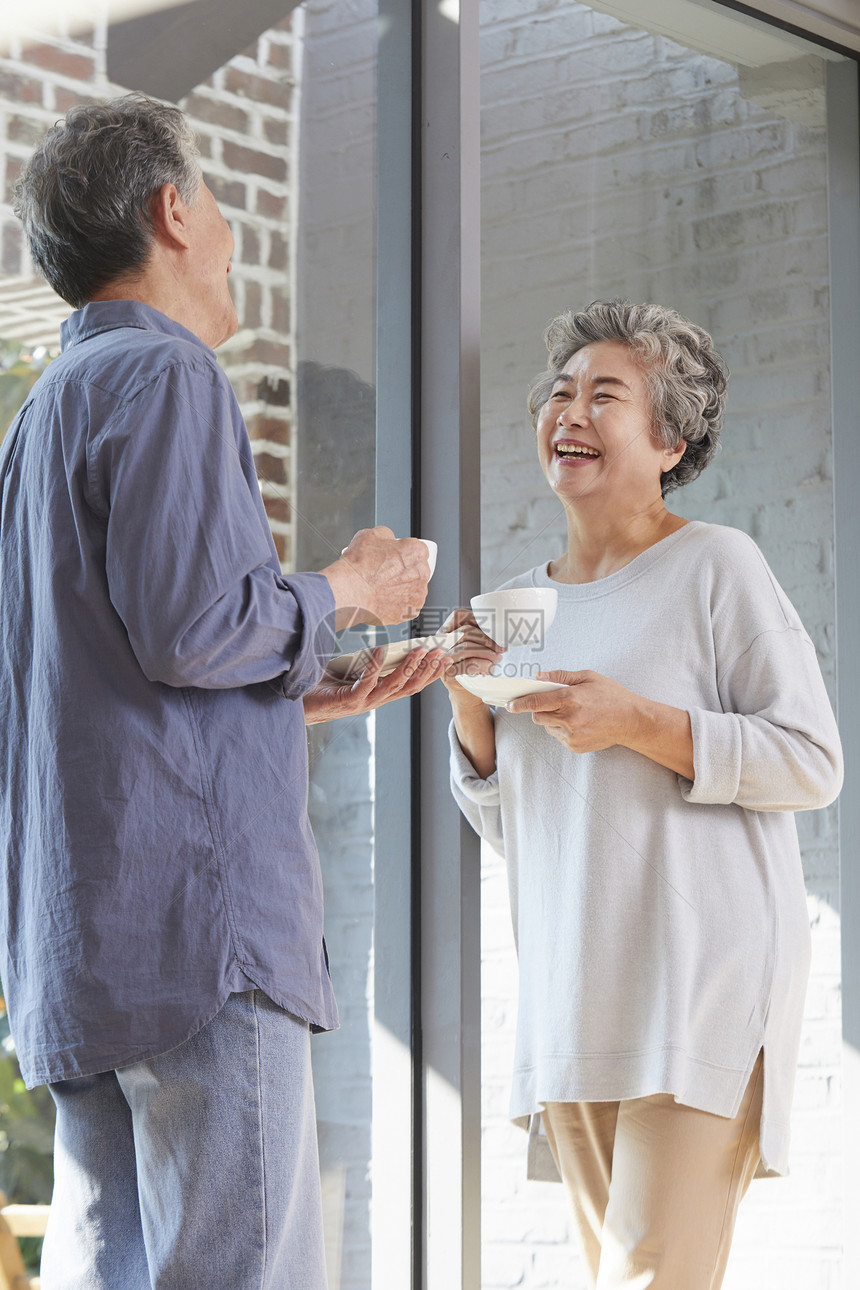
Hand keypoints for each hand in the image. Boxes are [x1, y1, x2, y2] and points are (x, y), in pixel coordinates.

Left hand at [303, 646, 448, 724]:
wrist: (296, 701)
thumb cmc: (323, 684)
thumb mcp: (352, 670)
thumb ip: (369, 662)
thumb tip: (387, 644)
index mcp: (378, 694)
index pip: (411, 685)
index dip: (430, 674)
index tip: (445, 659)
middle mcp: (374, 701)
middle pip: (408, 686)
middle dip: (427, 669)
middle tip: (440, 652)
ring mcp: (363, 703)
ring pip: (393, 686)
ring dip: (409, 667)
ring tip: (419, 649)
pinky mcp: (348, 702)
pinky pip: (366, 683)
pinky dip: (376, 666)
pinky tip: (382, 650)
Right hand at [320, 527, 430, 629]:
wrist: (349, 592)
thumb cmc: (358, 566)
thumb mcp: (370, 535)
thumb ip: (387, 535)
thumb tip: (388, 539)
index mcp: (415, 551)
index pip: (417, 550)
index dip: (404, 554)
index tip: (395, 558)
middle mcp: (421, 573)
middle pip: (418, 570)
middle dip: (405, 571)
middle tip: (387, 574)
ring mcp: (417, 595)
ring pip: (414, 589)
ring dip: (403, 589)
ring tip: (383, 589)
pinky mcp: (410, 612)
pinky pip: (408, 607)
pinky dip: (399, 605)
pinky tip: (385, 600)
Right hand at [439, 609, 505, 704]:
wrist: (468, 694)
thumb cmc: (475, 668)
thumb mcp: (478, 646)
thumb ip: (482, 634)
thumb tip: (502, 629)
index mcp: (448, 631)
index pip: (459, 615)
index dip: (479, 620)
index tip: (497, 630)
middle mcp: (442, 643)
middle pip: (464, 631)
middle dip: (487, 639)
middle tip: (502, 648)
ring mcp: (442, 658)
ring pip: (465, 647)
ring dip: (487, 652)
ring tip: (498, 658)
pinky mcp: (447, 673)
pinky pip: (467, 664)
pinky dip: (482, 664)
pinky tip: (490, 667)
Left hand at [504, 669, 636, 752]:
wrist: (631, 721)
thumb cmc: (611, 696)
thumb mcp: (588, 677)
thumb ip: (560, 676)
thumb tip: (538, 677)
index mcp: (571, 698)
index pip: (536, 702)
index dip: (519, 703)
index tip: (510, 704)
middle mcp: (570, 718)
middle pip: (537, 716)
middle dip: (539, 710)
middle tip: (553, 704)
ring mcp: (572, 735)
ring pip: (547, 727)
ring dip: (552, 720)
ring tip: (573, 713)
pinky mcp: (575, 746)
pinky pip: (558, 737)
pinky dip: (562, 730)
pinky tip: (579, 723)